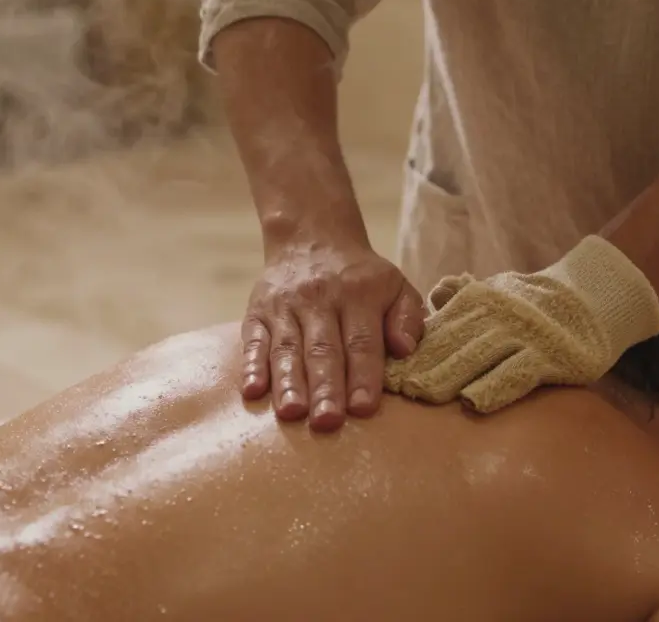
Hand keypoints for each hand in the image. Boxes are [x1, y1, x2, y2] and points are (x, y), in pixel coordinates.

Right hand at [242, 241, 425, 430]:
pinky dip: (251, 366)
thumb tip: (405, 349)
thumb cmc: (360, 277)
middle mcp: (319, 299)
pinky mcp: (258, 311)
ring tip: (292, 413)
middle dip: (325, 387)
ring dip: (289, 383)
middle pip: (323, 349)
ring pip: (287, 348)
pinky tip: (253, 391)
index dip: (363, 376)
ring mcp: (285, 306)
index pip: (362, 341)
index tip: (363, 408)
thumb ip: (407, 317)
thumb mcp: (395, 285)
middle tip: (327, 422)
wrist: (311, 237)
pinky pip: (254, 340)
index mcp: (359, 295)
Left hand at [385, 236, 658, 412]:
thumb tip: (434, 293)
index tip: (383, 369)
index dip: (408, 351)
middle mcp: (495, 318)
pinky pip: (517, 375)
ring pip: (477, 359)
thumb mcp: (496, 292)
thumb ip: (463, 297)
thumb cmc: (537, 302)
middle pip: (449, 345)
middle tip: (390, 387)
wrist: (592, 297)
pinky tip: (472, 402)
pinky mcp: (549, 358)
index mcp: (478, 303)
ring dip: (447, 377)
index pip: (435, 330)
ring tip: (420, 395)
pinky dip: (494, 387)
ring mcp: (522, 337)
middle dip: (419, 366)